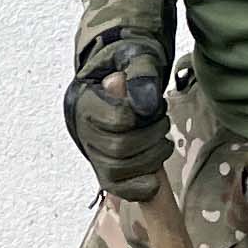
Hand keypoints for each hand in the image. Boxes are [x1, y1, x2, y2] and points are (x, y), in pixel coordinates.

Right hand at [63, 35, 170, 200]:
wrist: (117, 86)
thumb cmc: (127, 71)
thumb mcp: (137, 58)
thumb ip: (141, 73)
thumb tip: (146, 103)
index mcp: (87, 103)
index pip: (118, 119)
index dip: (141, 117)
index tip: (152, 106)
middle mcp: (85, 132)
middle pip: (120, 148)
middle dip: (152, 137)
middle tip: (163, 122)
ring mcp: (94, 154)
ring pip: (119, 170)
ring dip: (151, 159)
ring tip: (163, 143)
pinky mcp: (105, 172)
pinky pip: (117, 189)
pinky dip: (139, 188)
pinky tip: (155, 179)